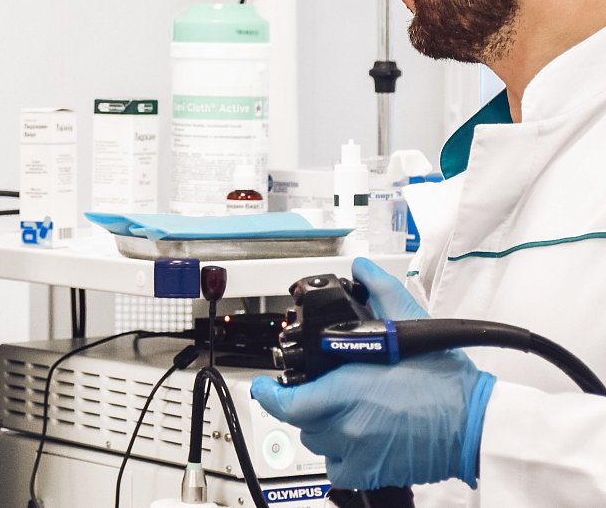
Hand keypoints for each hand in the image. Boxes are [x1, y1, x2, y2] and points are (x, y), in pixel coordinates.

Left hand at [251, 259, 494, 489]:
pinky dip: (339, 452)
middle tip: (319, 388)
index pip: (287, 402)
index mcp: (349, 390)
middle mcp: (349, 425)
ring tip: (341, 408)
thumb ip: (380, 291)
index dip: (268, 394)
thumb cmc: (446, 382)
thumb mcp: (410, 325)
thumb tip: (363, 269)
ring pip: (317, 442)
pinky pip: (339, 467)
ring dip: (321, 425)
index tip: (264, 385)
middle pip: (301, 420)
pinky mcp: (374, 472)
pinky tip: (354, 435)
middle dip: (303, 402)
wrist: (476, 424)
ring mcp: (360, 453)